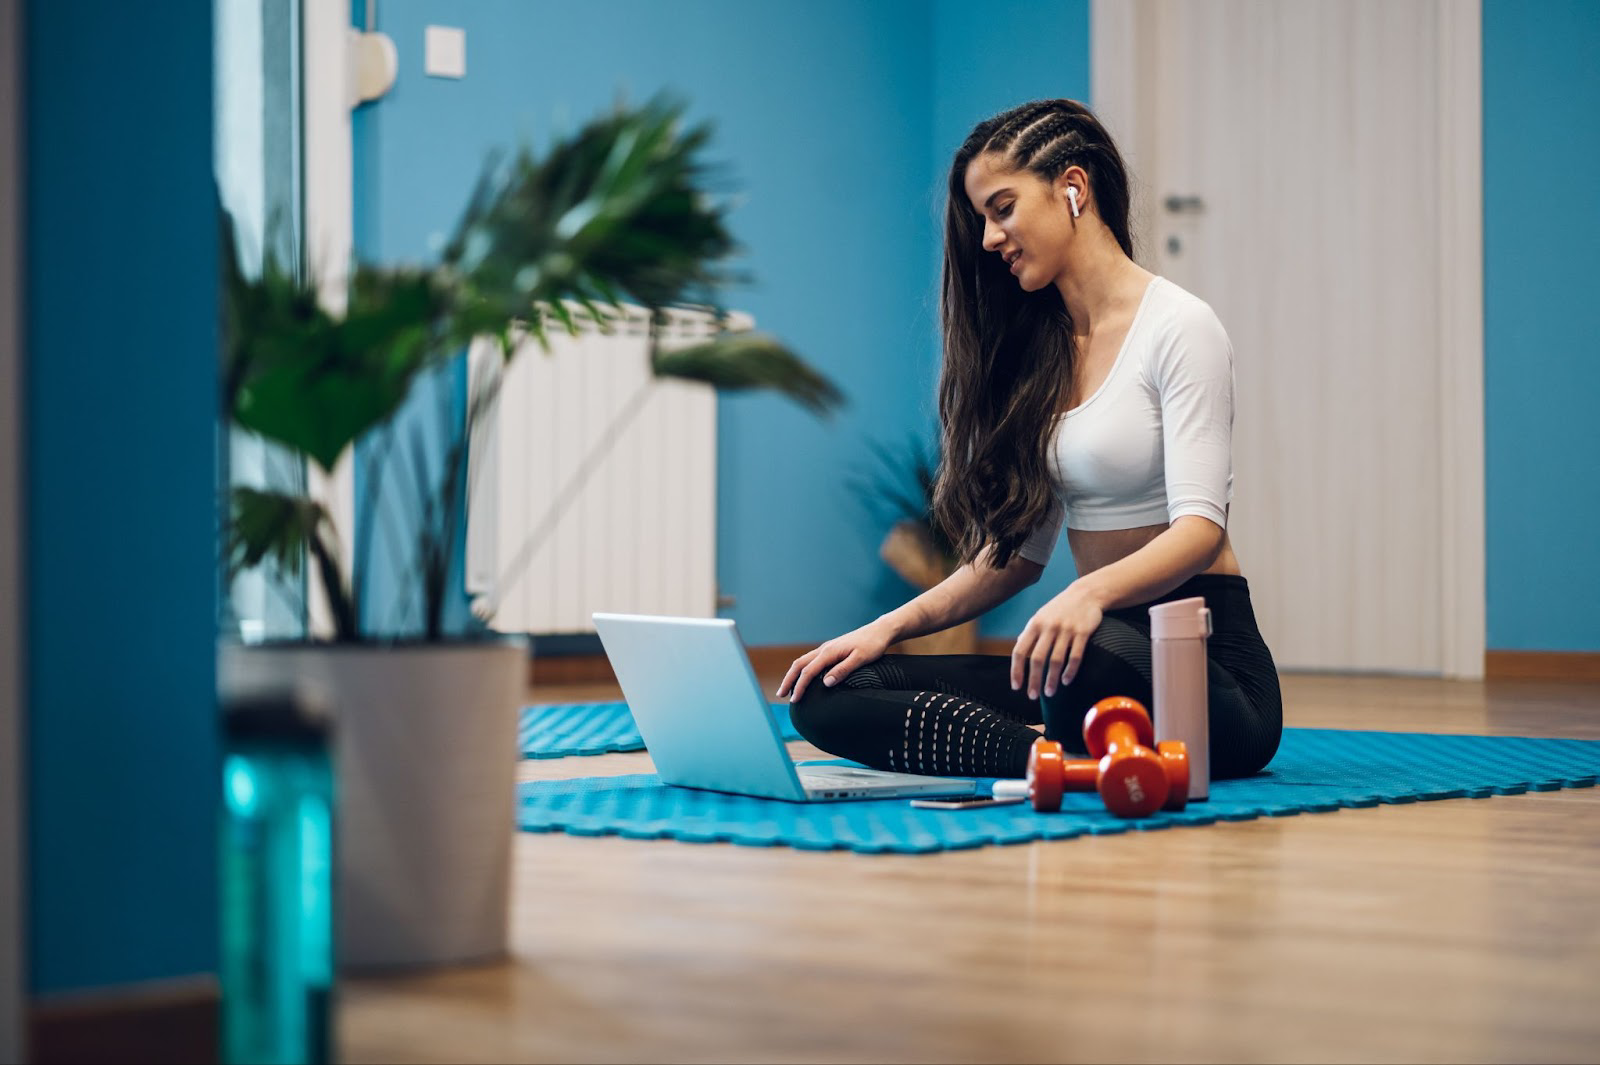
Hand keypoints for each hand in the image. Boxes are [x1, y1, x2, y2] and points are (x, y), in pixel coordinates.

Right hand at [776, 620, 894, 702]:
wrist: (879, 631)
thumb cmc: (872, 645)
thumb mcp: (861, 659)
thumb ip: (843, 670)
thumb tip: (826, 683)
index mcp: (829, 652)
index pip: (808, 671)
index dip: (799, 686)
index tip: (794, 700)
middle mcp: (824, 649)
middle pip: (799, 664)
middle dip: (788, 680)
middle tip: (780, 695)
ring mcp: (826, 648)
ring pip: (803, 661)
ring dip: (793, 675)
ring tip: (788, 689)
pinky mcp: (831, 650)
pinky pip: (811, 660)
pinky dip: (802, 670)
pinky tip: (803, 678)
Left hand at [1011, 583, 1103, 699]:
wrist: (1086, 594)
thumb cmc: (1060, 608)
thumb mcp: (1040, 616)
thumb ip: (1029, 632)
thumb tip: (1018, 648)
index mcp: (1034, 624)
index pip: (1020, 651)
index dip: (1016, 670)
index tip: (1016, 686)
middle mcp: (1048, 627)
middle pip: (1037, 659)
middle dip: (1034, 680)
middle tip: (1033, 696)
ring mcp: (1066, 630)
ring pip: (1056, 660)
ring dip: (1052, 679)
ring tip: (1050, 692)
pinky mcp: (1083, 632)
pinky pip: (1075, 656)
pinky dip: (1070, 671)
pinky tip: (1066, 680)